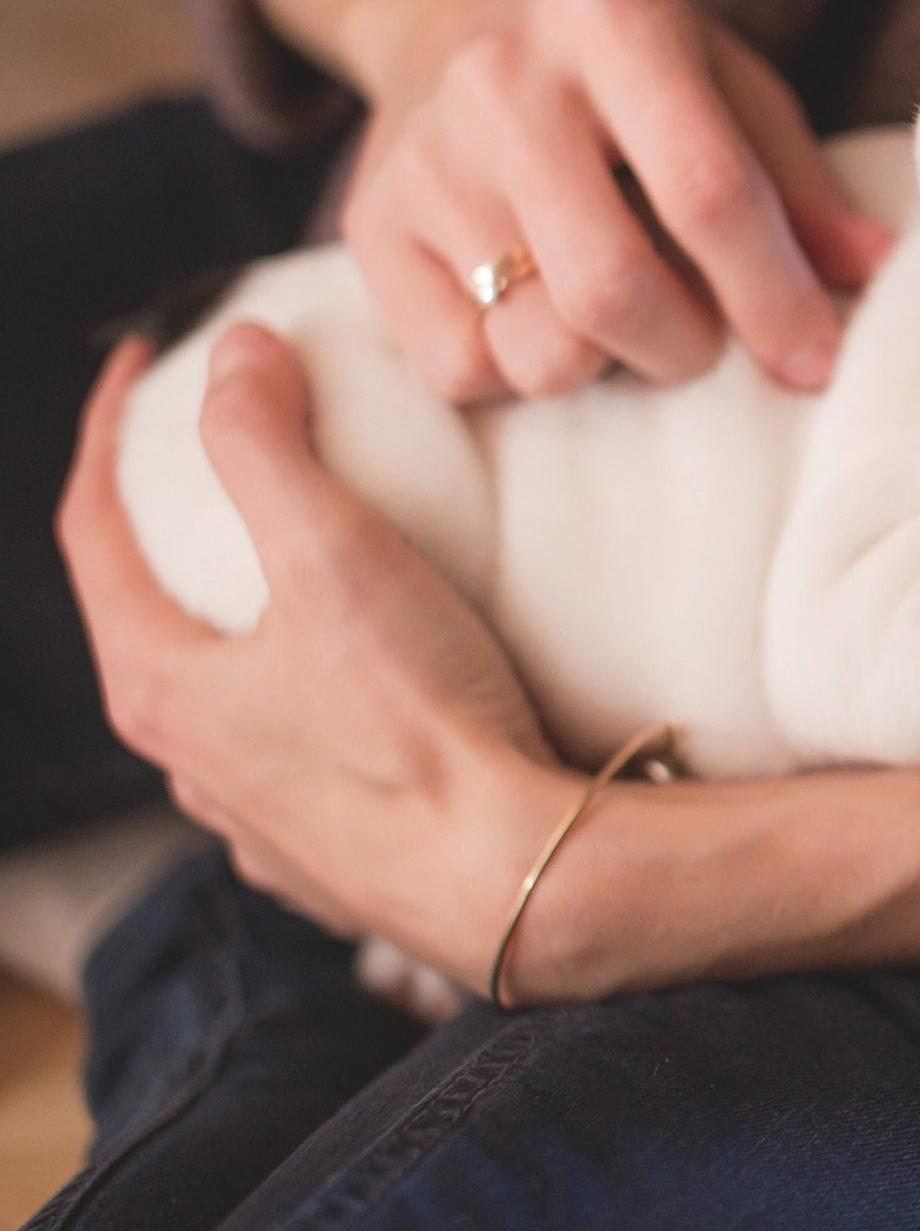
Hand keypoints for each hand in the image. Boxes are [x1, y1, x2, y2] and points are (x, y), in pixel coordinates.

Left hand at [56, 328, 577, 983]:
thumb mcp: (336, 557)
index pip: (92, 531)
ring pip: (221, 698)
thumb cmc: (421, 725)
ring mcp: (255, 822)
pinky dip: (304, 698)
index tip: (144, 362)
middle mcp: (187, 765)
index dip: (108, 431)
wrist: (516, 878)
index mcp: (160, 687)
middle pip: (148, 616)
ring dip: (239, 623)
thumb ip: (267, 444)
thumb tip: (234, 353)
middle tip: (221, 459)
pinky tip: (359, 688)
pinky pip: (292, 758)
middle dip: (172, 528)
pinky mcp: (329, 859)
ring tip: (299, 572)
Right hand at [259, 0, 891, 402]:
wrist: (449, 2)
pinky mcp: (368, 229)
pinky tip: (538, 312)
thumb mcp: (727, 82)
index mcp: (613, 20)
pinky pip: (458, 369)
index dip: (772, 295)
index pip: (706, 191)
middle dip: (687, 347)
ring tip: (621, 314)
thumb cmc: (627, 64)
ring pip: (537, 347)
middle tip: (705, 336)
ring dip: (606, 365)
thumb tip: (880, 274)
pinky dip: (518, 369)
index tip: (816, 362)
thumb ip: (799, 184)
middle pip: (612, 289)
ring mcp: (423, 158)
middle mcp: (502, 81)